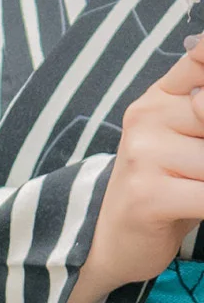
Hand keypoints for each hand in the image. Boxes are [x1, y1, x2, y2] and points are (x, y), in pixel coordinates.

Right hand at [58, 45, 203, 302]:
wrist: (107, 246)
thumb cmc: (161, 191)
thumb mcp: (184, 140)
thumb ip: (200, 108)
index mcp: (158, 98)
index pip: (201, 57)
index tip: (195, 115)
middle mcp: (146, 118)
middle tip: (191, 170)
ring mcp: (143, 156)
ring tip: (189, 192)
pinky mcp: (148, 196)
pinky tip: (194, 209)